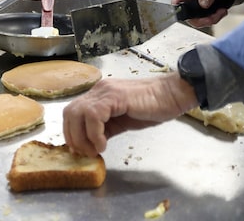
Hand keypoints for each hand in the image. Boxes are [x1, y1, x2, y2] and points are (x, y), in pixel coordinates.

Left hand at [62, 72, 197, 157]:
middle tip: (86, 152)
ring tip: (96, 149)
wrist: (173, 94)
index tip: (81, 150)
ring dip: (82, 137)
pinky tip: (104, 144)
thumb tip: (90, 144)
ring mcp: (106, 91)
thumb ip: (106, 128)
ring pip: (77, 113)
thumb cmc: (154, 106)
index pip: (73, 112)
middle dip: (73, 137)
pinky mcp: (116, 96)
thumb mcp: (123, 121)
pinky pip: (93, 116)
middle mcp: (100, 90)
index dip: (72, 133)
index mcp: (101, 95)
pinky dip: (94, 134)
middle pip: (69, 112)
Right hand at [172, 0, 237, 27]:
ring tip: (219, 13)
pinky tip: (220, 13)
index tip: (179, 9)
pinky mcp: (197, 8)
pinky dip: (210, 19)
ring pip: (192, 16)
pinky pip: (199, 19)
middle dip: (197, 16)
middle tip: (212, 17)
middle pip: (184, 6)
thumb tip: (203, 4)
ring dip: (206, 19)